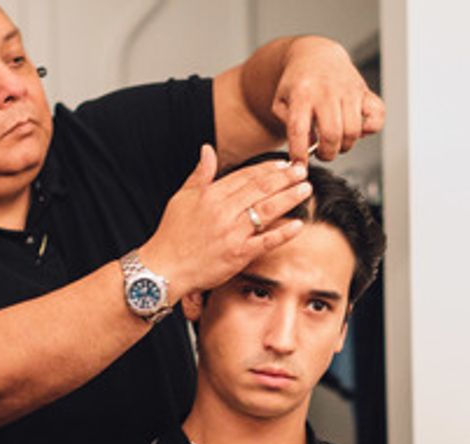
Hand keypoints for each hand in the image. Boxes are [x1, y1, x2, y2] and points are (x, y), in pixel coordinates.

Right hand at [140, 144, 312, 295]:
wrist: (164, 268)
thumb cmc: (171, 235)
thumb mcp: (182, 198)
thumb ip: (200, 174)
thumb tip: (207, 149)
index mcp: (211, 195)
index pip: (245, 176)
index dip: (267, 168)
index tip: (283, 164)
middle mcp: (223, 211)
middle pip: (260, 189)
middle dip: (284, 178)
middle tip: (301, 170)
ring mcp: (232, 233)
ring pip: (266, 210)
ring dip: (288, 198)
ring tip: (305, 189)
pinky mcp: (237, 255)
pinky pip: (265, 242)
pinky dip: (282, 233)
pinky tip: (298, 224)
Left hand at [272, 37, 384, 161]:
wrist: (316, 55)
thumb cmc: (298, 83)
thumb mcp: (280, 102)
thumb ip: (288, 125)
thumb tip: (307, 146)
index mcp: (302, 93)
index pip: (299, 130)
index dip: (300, 153)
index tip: (299, 165)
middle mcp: (327, 91)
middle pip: (331, 135)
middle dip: (326, 153)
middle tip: (321, 154)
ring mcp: (348, 90)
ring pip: (352, 131)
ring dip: (344, 146)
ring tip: (335, 143)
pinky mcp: (364, 91)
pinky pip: (377, 115)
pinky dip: (371, 128)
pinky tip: (359, 129)